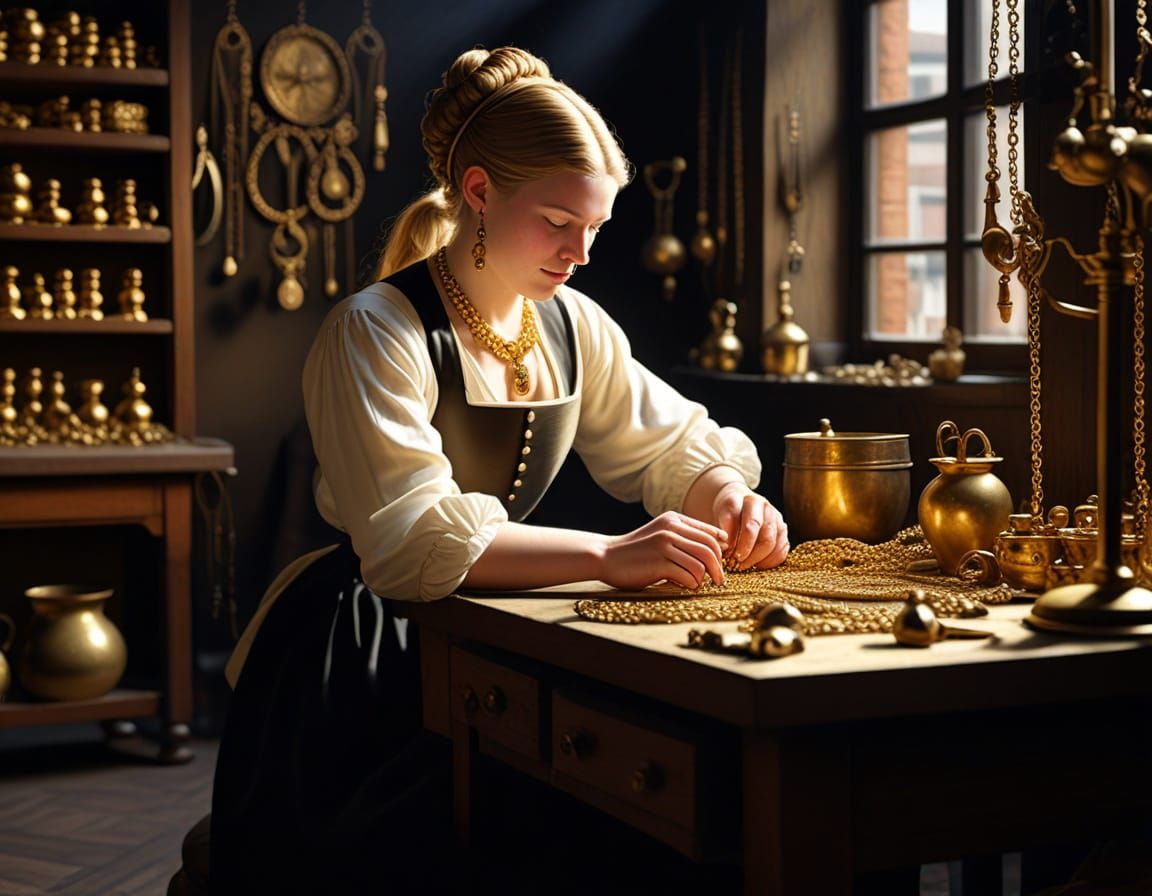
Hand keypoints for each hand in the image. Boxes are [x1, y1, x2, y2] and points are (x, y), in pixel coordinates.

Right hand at [599, 511, 727, 590]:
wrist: (605, 557)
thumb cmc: (636, 550)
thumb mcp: (660, 535)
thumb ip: (683, 536)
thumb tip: (717, 546)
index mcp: (673, 520)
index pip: (709, 533)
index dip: (720, 549)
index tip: (722, 562)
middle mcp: (670, 529)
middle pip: (710, 548)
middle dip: (718, 567)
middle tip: (719, 580)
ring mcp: (664, 545)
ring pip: (702, 563)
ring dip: (704, 577)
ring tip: (698, 584)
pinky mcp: (659, 563)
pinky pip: (689, 575)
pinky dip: (692, 584)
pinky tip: (685, 586)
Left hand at [711, 482, 788, 570]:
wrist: (740, 505)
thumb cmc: (729, 512)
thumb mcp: (721, 516)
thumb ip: (723, 531)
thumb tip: (726, 549)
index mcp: (751, 502)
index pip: (751, 526)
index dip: (742, 545)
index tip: (729, 556)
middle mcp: (768, 509)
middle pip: (766, 538)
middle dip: (750, 555)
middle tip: (735, 565)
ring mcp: (778, 520)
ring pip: (774, 546)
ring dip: (758, 560)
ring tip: (742, 566)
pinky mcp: (783, 533)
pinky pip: (781, 552)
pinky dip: (768, 562)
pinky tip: (755, 565)